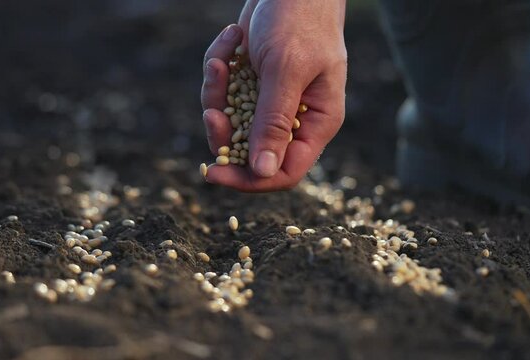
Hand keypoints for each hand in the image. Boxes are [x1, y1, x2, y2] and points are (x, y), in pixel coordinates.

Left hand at [201, 0, 346, 191]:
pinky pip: (222, 93)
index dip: (249, 180)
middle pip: (249, 152)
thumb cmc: (300, 18)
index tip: (213, 173)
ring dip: (217, 92)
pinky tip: (230, 37)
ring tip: (222, 58)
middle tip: (212, 109)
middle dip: (224, 131)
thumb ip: (274, 122)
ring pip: (229, 122)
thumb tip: (264, 172)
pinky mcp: (250, 84)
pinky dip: (218, 68)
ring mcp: (269, 101)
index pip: (284, 172)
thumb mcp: (286, 70)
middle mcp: (294, 119)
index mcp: (317, 123)